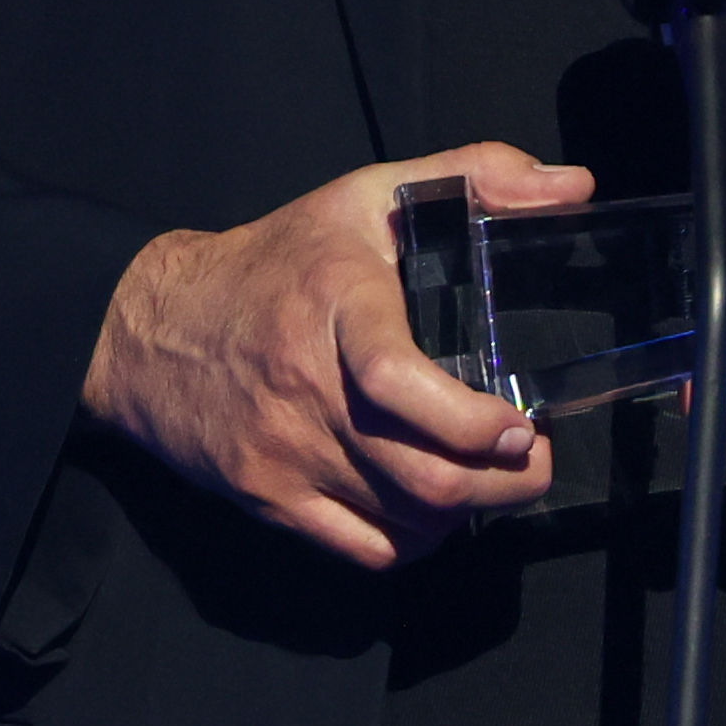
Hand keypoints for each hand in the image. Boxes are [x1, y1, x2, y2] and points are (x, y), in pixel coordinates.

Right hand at [80, 141, 590, 568]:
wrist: (152, 329)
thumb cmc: (278, 260)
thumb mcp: (367, 196)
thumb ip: (475, 175)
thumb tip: (574, 187)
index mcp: (334, 302)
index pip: (393, 378)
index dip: (468, 420)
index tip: (518, 424)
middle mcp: (305, 387)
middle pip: (420, 474)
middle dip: (502, 481)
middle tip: (533, 459)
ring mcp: (283, 453)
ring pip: (401, 519)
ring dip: (467, 511)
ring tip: (492, 477)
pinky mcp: (268, 498)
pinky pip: (362, 549)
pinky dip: (414, 541)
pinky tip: (432, 509)